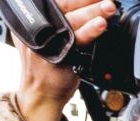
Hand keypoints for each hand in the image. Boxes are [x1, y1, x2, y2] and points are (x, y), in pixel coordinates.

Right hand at [14, 0, 115, 120]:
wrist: (40, 93)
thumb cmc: (46, 64)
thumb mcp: (45, 36)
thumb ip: (58, 20)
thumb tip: (84, 6)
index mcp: (31, 18)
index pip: (54, 1)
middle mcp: (36, 28)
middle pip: (62, 6)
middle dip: (85, 0)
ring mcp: (46, 42)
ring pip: (71, 22)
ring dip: (92, 12)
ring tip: (108, 8)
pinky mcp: (57, 57)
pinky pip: (76, 41)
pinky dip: (90, 32)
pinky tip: (100, 26)